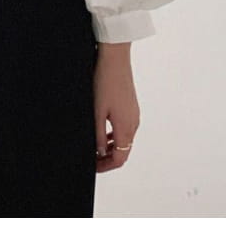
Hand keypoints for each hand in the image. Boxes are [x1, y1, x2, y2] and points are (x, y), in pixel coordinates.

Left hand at [92, 42, 139, 172]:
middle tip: (91, 160)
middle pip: (123, 152)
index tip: (92, 167)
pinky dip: (114, 136)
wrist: (115, 58)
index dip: (105, 167)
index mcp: (126, 127)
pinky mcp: (131, 106)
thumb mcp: (96, 112)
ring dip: (111, 148)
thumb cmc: (104, 81)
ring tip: (94, 148)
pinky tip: (102, 132)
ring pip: (125, 140)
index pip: (119, 158)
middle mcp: (134, 123)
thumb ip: (98, 135)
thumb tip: (99, 152)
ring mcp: (134, 114)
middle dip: (108, 159)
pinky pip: (125, 128)